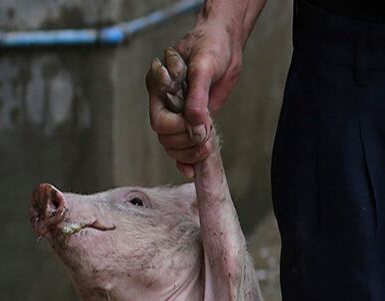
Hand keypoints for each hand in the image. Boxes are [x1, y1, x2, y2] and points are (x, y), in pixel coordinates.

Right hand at [148, 17, 242, 176]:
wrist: (225, 45)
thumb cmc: (211, 48)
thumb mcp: (204, 68)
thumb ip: (197, 96)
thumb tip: (195, 125)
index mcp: (159, 87)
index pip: (160, 121)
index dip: (179, 128)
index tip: (201, 123)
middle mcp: (164, 102)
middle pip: (165, 138)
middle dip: (188, 142)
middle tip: (209, 133)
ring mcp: (177, 113)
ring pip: (172, 146)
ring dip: (191, 152)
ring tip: (209, 144)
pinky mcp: (190, 121)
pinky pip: (181, 148)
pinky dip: (187, 161)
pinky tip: (194, 170)